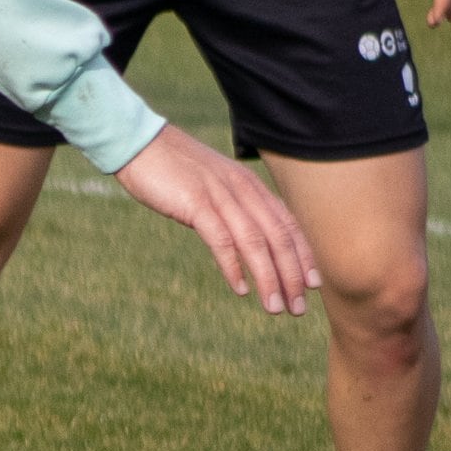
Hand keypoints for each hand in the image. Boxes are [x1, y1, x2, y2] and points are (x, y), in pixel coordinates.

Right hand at [109, 124, 322, 314]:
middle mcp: (242, 189)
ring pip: (255, 242)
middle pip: (278, 237)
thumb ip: (230, 207)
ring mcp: (220, 195)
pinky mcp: (195, 202)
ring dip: (268, 278)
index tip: (313, 284)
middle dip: (292, 275)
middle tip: (298, 307)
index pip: (287, 224)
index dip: (304, 255)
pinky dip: (233, 266)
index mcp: (249, 185)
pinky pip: (221, 239)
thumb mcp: (211, 185)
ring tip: (274, 306)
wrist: (137, 142)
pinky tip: (240, 288)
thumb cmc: (172, 168)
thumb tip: (240, 239)